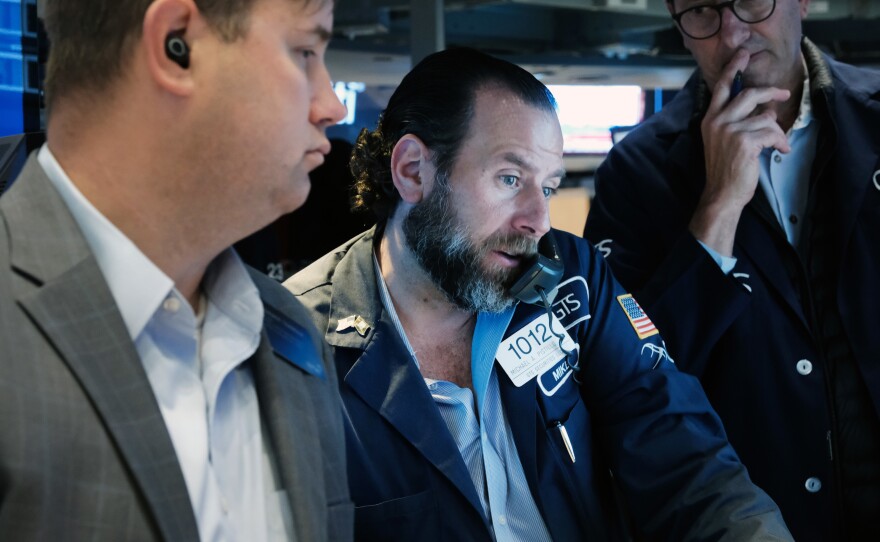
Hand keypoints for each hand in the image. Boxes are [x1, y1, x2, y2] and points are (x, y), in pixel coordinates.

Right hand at [689, 50, 790, 256]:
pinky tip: (780, 151)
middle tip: (783, 93)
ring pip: (765, 118)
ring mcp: (730, 131)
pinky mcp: (744, 142)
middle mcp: (717, 121)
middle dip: (770, 93)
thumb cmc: (725, 171)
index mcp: (709, 120)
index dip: (733, 69)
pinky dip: (780, 142)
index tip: (743, 56)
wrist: (721, 195)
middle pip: (749, 94)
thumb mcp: (726, 142)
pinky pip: (772, 132)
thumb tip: (766, 112)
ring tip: (778, 144)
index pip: (722, 88)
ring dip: (777, 131)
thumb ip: (740, 122)